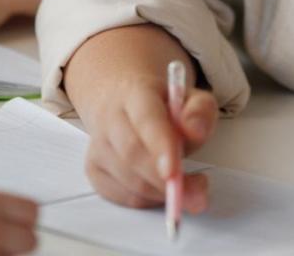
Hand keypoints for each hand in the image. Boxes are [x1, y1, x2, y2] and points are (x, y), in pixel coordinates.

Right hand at [76, 65, 217, 211]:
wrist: (123, 98)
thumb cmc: (161, 104)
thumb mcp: (191, 98)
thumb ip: (199, 111)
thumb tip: (194, 131)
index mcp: (136, 93)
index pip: (146, 119)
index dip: (159, 147)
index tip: (173, 172)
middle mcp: (110, 117)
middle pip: (131, 154)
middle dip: (164, 182)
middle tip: (197, 194)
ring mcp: (98, 144)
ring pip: (127, 179)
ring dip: (160, 192)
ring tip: (184, 185)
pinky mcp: (94, 168)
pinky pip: (120, 195)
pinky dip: (146, 200)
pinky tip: (160, 189)